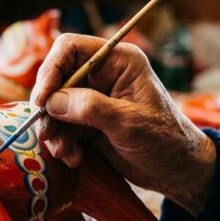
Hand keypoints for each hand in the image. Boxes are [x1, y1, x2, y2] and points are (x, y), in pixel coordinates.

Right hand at [32, 33, 215, 214]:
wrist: (177, 171)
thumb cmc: (165, 140)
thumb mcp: (129, 123)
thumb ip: (91, 108)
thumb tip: (52, 101)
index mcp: (119, 61)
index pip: (71, 48)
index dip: (51, 69)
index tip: (42, 100)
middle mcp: (103, 75)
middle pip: (57, 79)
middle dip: (49, 108)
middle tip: (48, 134)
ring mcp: (93, 99)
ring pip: (55, 106)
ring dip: (54, 130)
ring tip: (65, 153)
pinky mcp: (88, 122)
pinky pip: (62, 126)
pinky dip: (62, 143)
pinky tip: (74, 158)